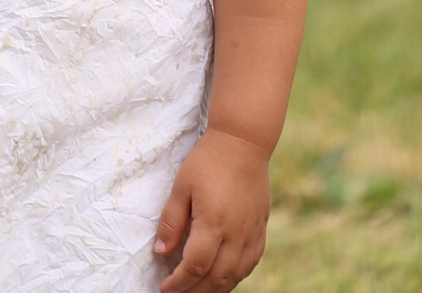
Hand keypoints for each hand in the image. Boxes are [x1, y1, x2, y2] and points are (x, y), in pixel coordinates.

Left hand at [155, 131, 271, 290]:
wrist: (243, 143)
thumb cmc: (208, 161)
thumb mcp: (181, 186)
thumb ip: (171, 221)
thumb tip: (161, 251)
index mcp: (214, 223)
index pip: (195, 266)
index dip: (179, 282)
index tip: (165, 287)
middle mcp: (236, 235)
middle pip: (216, 278)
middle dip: (195, 291)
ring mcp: (251, 235)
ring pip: (235, 276)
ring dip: (215, 289)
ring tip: (196, 290)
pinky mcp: (260, 231)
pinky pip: (249, 265)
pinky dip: (235, 277)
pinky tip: (222, 277)